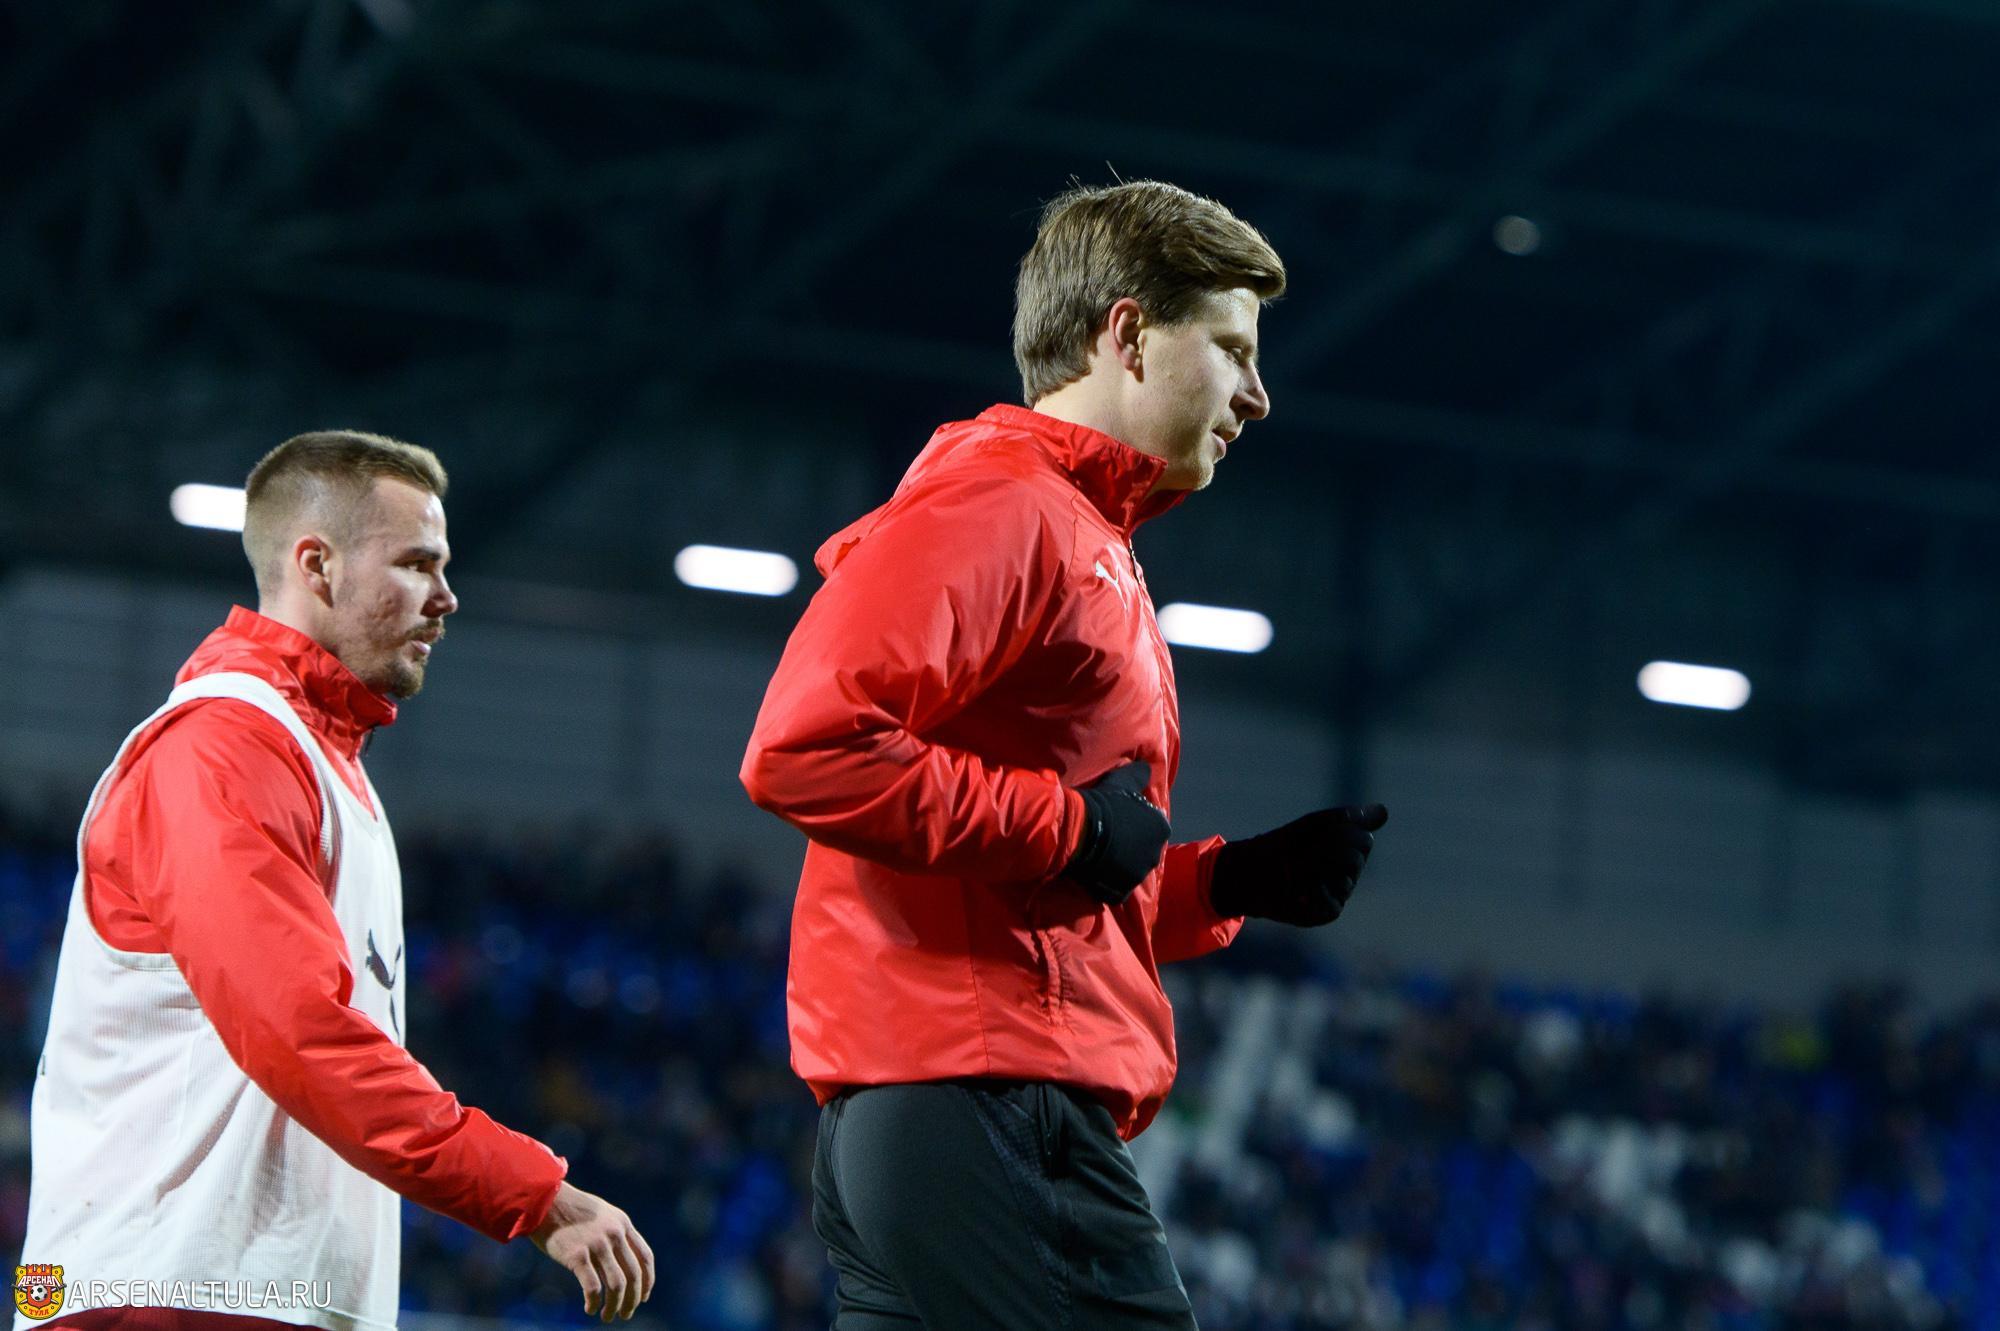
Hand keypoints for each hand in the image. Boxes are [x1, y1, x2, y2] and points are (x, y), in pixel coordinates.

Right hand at [530, 1181, 655, 1321]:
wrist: (545, 1200)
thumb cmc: (570, 1209)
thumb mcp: (602, 1214)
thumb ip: (615, 1233)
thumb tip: (623, 1262)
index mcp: (623, 1224)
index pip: (645, 1257)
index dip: (648, 1280)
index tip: (644, 1297)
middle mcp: (614, 1234)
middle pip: (633, 1275)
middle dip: (632, 1299)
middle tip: (626, 1314)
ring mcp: (597, 1244)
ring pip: (616, 1285)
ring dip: (615, 1306)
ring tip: (608, 1317)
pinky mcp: (577, 1255)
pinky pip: (592, 1287)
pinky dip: (594, 1302)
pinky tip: (590, 1309)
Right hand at [1063, 760, 1169, 905]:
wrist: (1080, 829)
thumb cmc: (1104, 802)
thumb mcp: (1123, 780)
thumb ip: (1139, 774)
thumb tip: (1147, 768)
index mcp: (1161, 828)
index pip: (1150, 827)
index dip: (1132, 824)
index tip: (1116, 822)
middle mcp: (1155, 855)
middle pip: (1141, 851)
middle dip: (1127, 847)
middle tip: (1106, 838)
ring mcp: (1137, 876)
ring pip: (1128, 871)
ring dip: (1117, 866)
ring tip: (1097, 855)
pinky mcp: (1119, 893)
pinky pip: (1114, 889)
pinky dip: (1105, 884)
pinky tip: (1092, 873)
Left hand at [1209, 804, 1387, 925]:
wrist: (1250, 873)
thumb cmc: (1283, 845)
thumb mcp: (1315, 825)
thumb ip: (1350, 818)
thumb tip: (1385, 812)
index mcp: (1349, 852)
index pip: (1363, 840)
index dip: (1339, 833)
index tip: (1316, 834)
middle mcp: (1349, 875)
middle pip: (1355, 858)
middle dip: (1326, 849)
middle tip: (1300, 853)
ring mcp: (1340, 894)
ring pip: (1344, 878)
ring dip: (1314, 868)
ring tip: (1294, 870)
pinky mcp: (1328, 912)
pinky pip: (1333, 899)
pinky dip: (1312, 889)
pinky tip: (1297, 889)